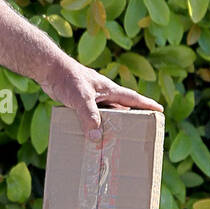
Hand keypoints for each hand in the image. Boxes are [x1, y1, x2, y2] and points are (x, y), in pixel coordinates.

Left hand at [42, 60, 163, 140]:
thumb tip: (97, 138)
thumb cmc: (67, 79)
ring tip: (117, 138)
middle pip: (122, 107)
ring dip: (112, 123)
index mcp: (109, 89)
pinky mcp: (79, 101)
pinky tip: (91, 134)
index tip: (160, 111)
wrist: (49, 70)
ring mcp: (91, 97)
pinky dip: (94, 124)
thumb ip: (89, 117)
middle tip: (141, 130)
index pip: (133, 98)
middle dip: (132, 118)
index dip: (147, 105)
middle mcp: (103, 93)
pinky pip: (92, 115)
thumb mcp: (81, 99)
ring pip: (106, 112)